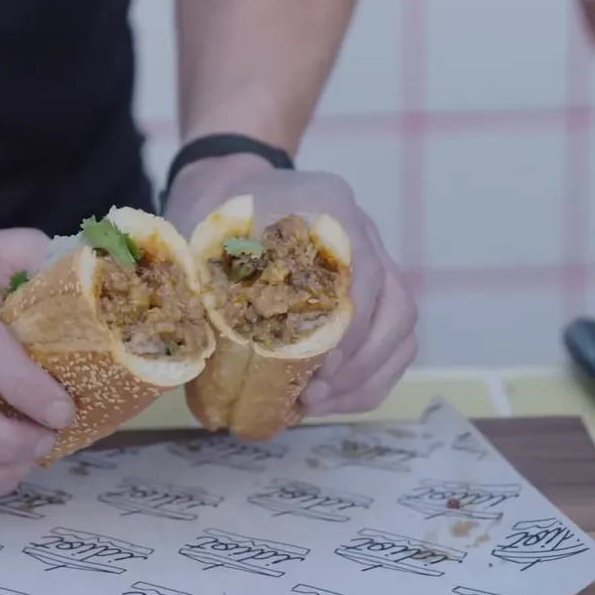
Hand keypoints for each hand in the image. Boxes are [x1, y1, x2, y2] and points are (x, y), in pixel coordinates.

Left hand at [165, 154, 417, 416]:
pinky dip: (369, 376)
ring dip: (366, 376)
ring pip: (400, 324)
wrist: (228, 189)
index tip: (318, 368)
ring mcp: (375, 258)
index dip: (348, 326)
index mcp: (326, 203)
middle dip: (358, 363)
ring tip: (318, 405)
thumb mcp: (199, 237)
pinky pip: (394, 338)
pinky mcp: (372, 288)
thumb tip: (194, 350)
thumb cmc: (210, 215)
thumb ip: (201, 281)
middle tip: (312, 396)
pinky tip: (331, 400)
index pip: (362, 268)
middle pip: (395, 303)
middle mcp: (362, 228)